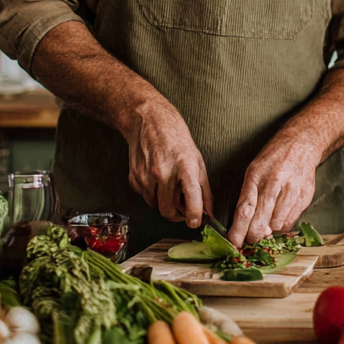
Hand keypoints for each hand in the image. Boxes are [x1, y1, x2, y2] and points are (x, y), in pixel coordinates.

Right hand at [123, 99, 211, 227]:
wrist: (149, 121)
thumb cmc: (176, 138)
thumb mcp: (197, 160)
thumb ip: (204, 188)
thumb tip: (209, 211)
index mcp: (185, 167)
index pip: (191, 199)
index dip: (194, 216)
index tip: (195, 223)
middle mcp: (164, 173)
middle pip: (169, 210)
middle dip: (177, 216)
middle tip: (183, 212)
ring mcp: (147, 176)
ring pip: (156, 206)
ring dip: (164, 205)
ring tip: (170, 190)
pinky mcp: (134, 177)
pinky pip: (145, 197)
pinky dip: (153, 195)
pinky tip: (157, 180)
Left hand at [228, 131, 320, 247]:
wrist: (302, 143)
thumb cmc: (273, 158)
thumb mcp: (254, 171)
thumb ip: (249, 196)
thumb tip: (248, 226)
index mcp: (256, 176)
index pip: (244, 210)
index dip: (238, 231)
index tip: (233, 243)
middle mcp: (274, 183)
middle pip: (260, 222)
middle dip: (253, 236)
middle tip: (250, 238)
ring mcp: (292, 190)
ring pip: (276, 225)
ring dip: (270, 229)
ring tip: (268, 220)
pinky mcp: (305, 196)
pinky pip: (290, 221)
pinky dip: (283, 224)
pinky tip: (280, 214)